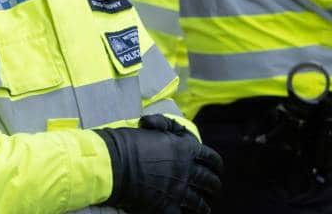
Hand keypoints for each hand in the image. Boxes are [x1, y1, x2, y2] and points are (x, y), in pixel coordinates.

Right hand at [94, 114, 222, 213]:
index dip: (216, 163)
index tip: (218, 168)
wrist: (114, 163)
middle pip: (209, 181)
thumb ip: (167, 126)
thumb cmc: (129, 142)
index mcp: (185, 149)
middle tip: (213, 188)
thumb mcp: (152, 126)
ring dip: (203, 206)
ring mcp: (178, 190)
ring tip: (204, 208)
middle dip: (213, 185)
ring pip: (199, 203)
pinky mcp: (166, 206)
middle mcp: (186, 171)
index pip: (211, 157)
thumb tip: (176, 131)